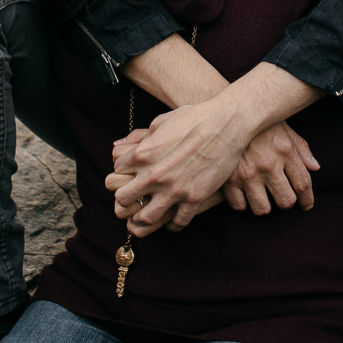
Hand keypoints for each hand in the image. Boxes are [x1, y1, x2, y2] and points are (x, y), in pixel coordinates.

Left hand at [107, 63, 321, 236]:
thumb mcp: (160, 122)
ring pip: (146, 217)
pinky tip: (173, 220)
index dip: (122, 173)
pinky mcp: (194, 198)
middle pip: (123, 199)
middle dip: (125, 199)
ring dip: (143, 218)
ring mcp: (174, 189)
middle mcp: (154, 174)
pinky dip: (173, 224)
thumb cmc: (194, 117)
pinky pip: (178, 221)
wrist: (225, 123)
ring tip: (147, 215)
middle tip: (132, 199)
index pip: (116, 171)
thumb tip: (119, 146)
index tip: (130, 175)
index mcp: (142, 154)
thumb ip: (139, 137)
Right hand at [222, 122, 317, 215]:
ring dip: (265, 205)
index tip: (306, 205)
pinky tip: (244, 193)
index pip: (303, 184)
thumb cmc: (258, 122)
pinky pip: (239, 206)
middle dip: (286, 203)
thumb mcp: (284, 127)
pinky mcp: (228, 180)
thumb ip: (301, 148)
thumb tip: (315, 167)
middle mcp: (268, 164)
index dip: (307, 199)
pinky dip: (243, 203)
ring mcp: (247, 173)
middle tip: (282, 198)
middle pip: (286, 201)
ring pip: (262, 209)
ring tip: (262, 196)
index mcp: (285, 150)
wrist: (226, 113)